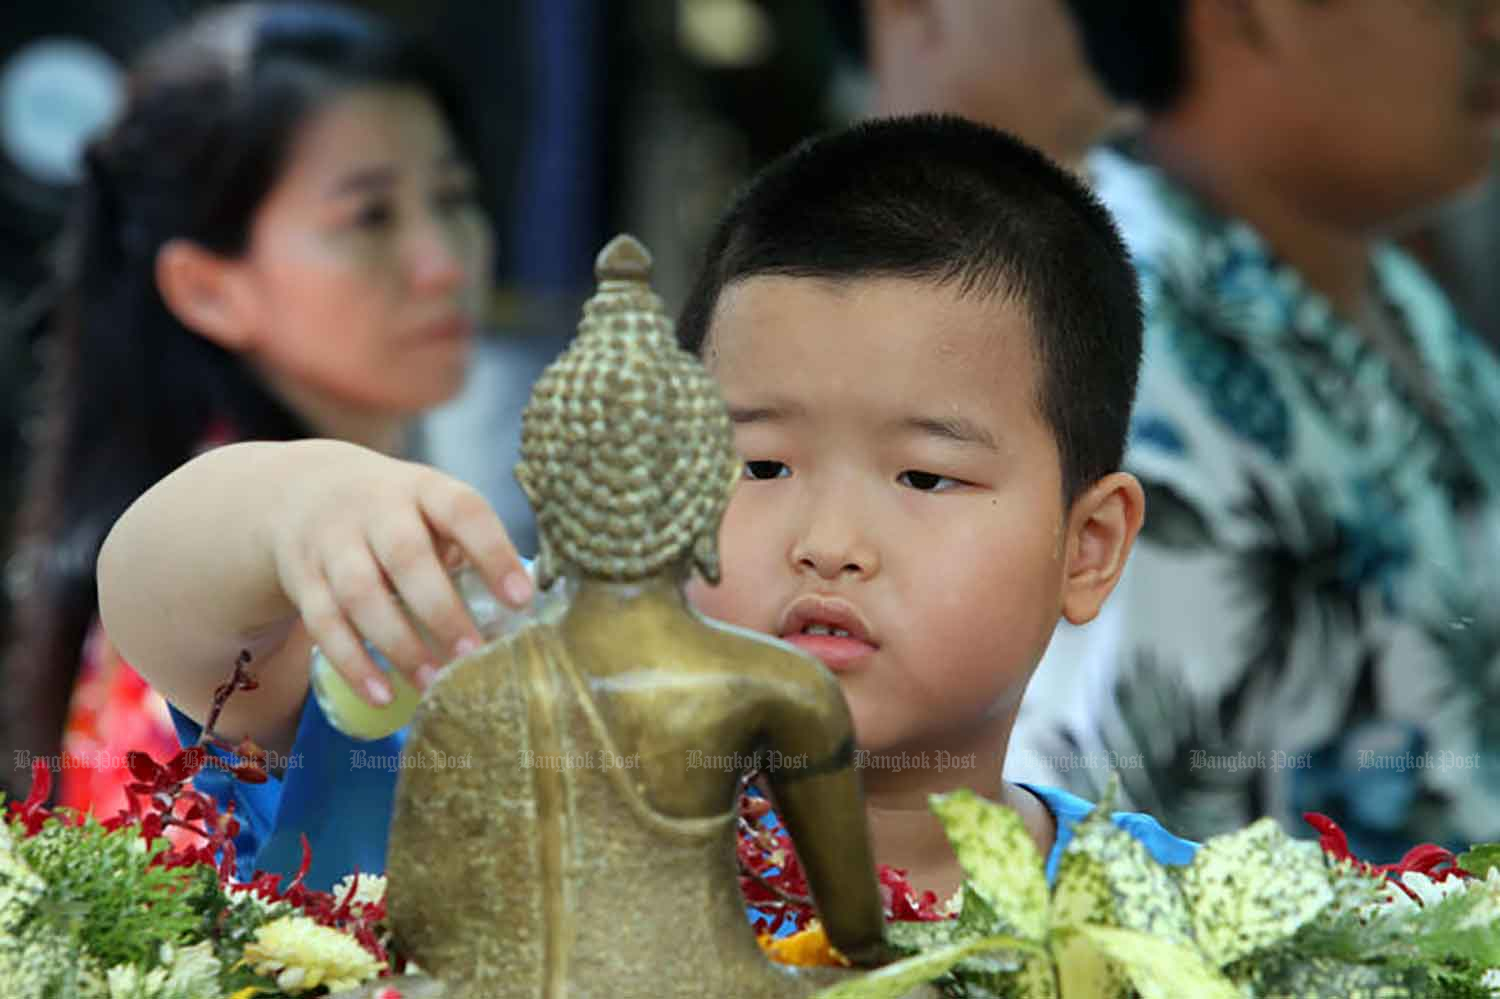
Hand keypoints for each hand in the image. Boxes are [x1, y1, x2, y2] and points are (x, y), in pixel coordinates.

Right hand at [265, 442, 531, 705]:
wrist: (300, 491)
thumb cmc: (394, 512)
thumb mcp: (430, 507)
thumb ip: (464, 549)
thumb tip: (511, 613)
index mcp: (423, 489)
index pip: (462, 511)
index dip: (493, 553)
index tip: (521, 599)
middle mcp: (374, 510)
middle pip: (405, 555)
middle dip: (440, 609)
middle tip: (472, 654)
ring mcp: (332, 543)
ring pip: (359, 594)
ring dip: (399, 643)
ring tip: (434, 683)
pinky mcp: (303, 580)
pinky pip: (323, 624)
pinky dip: (353, 663)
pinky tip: (383, 695)